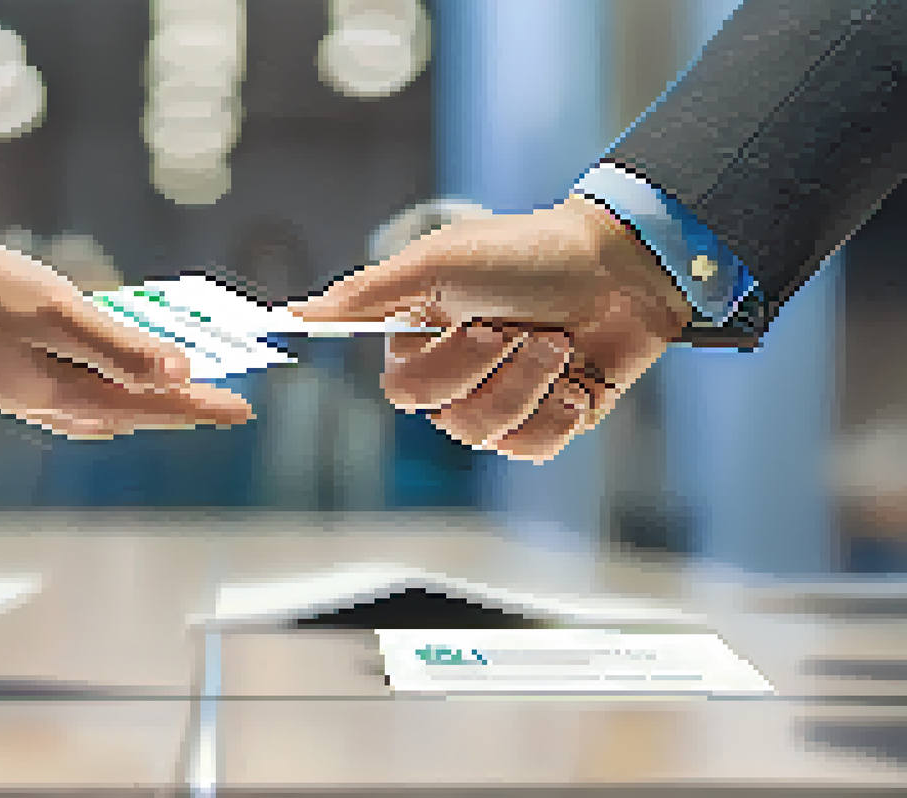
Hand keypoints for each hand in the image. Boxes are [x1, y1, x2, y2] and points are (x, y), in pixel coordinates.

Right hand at [0, 239, 253, 438]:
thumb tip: (180, 374)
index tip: (245, 409)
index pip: (155, 405)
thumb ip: (119, 345)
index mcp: (69, 394)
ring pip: (105, 406)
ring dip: (147, 402)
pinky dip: (108, 389)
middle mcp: (52, 404)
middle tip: (224, 407)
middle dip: (181, 408)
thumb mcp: (53, 313)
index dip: (202, 405)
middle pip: (134, 411)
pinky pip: (76, 393)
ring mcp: (27, 393)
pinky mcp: (7, 378)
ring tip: (180, 398)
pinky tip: (106, 381)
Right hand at [289, 195, 693, 461]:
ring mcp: (503, 402)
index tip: (468, 325)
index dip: (434, 364)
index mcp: (423, 338)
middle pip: (440, 414)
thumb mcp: (438, 261)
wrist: (623, 268)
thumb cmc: (529, 252)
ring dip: (526, 384)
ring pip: (485, 434)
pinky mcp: (547, 423)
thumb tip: (296, 312)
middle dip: (485, 367)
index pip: (400, 387)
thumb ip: (366, 293)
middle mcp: (457, 376)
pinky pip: (531, 450)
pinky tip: (574, 381)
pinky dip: (556, 414)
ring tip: (555, 342)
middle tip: (513, 325)